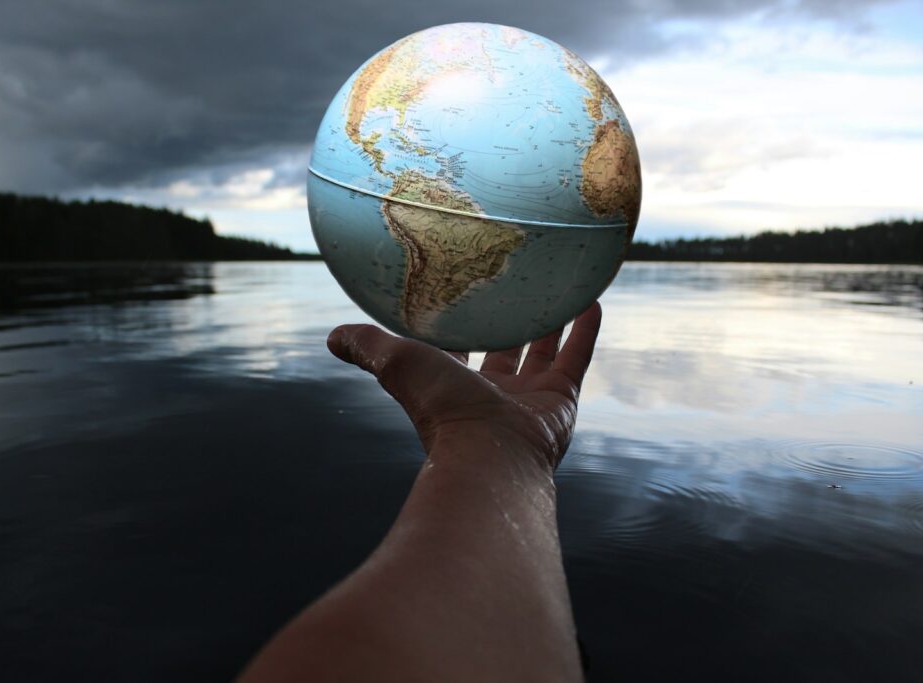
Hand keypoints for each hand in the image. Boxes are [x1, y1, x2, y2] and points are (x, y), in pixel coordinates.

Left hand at [326, 302, 601, 470]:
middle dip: (508, 324)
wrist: (490, 453)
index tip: (461, 295)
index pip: (456, 351)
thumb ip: (367, 347)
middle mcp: (492, 396)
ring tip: (558, 290)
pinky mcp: (561, 401)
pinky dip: (584, 331)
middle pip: (503, 352)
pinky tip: (589, 300)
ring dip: (550, 323)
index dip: (457, 326)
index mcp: (453, 387)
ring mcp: (529, 400)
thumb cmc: (440, 408)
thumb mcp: (397, 363)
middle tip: (516, 289)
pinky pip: (576, 359)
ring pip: (543, 353)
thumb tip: (332, 336)